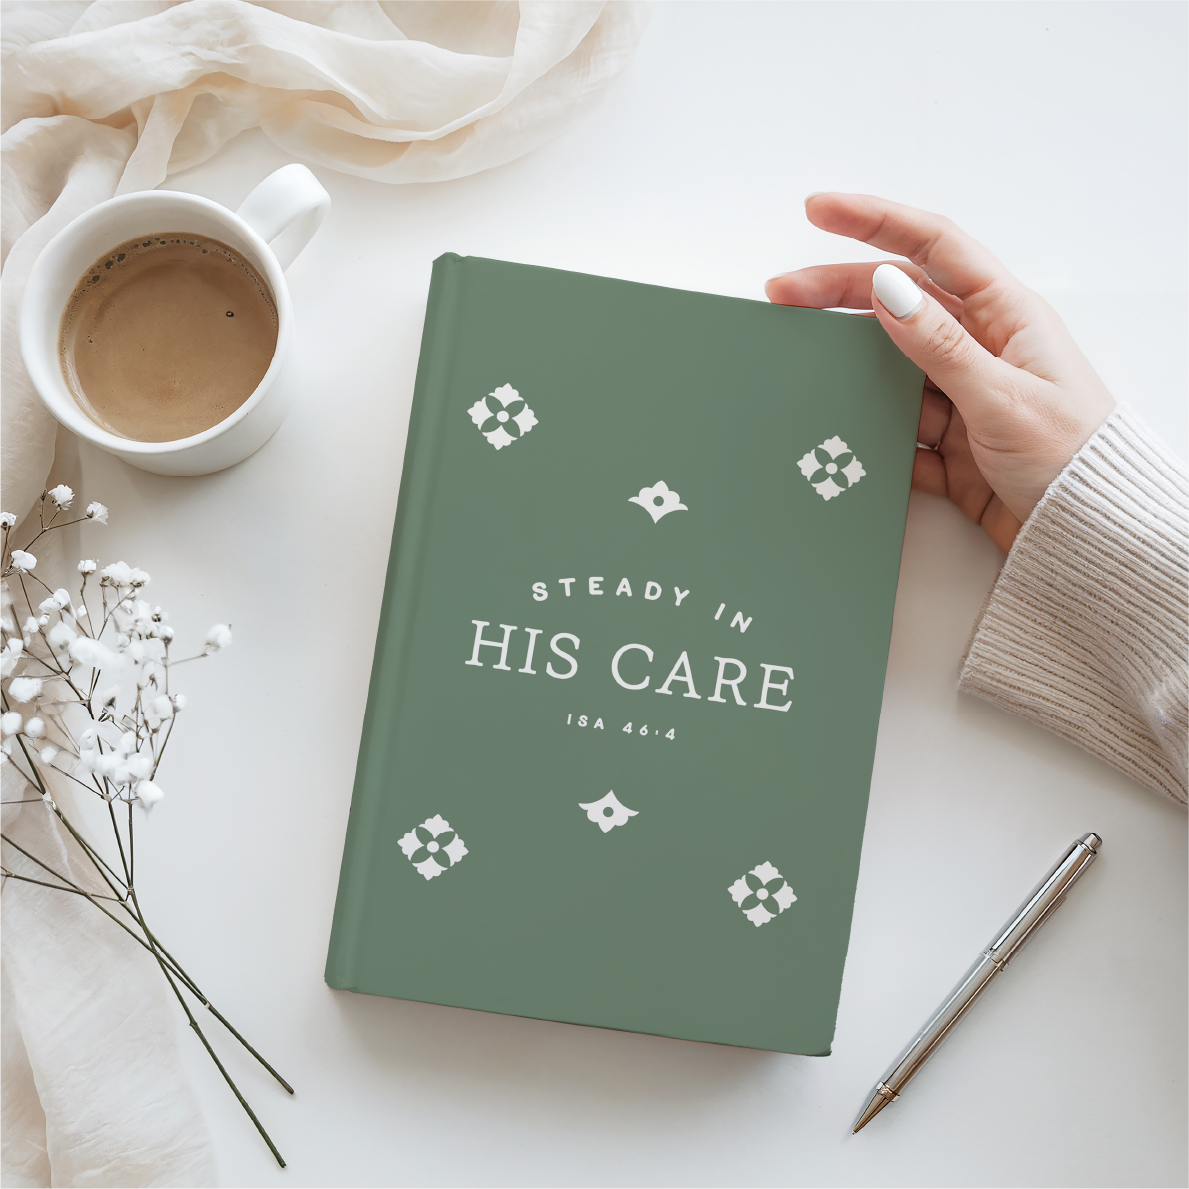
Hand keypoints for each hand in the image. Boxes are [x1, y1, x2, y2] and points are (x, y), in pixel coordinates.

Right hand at [766, 194, 1114, 552]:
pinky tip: (839, 433)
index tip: (819, 210)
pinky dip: (867, 431)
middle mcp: (980, 349)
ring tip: (801, 368)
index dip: (873, 221)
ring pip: (888, 369)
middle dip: (836, 294)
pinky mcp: (948, 445)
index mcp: (1006, 317)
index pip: (933, 248)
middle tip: (782, 294)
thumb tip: (887, 289)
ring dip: (847, 368)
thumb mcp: (1003, 397)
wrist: (1090, 537)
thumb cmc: (1074, 460)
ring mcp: (960, 398)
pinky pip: (894, 428)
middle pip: (896, 305)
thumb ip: (940, 345)